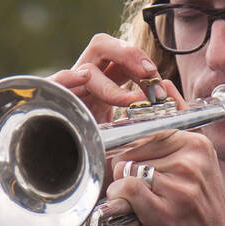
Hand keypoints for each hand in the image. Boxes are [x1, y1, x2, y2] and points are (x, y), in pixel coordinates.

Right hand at [50, 34, 166, 192]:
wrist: (63, 179)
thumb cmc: (97, 157)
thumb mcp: (125, 135)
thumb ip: (145, 118)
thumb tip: (174, 104)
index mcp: (103, 83)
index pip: (122, 57)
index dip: (141, 62)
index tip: (158, 81)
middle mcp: (84, 81)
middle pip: (104, 46)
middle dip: (129, 54)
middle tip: (149, 74)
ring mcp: (68, 90)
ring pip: (88, 64)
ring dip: (111, 79)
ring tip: (129, 101)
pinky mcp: (50, 101)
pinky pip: (58, 81)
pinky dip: (71, 78)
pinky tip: (84, 81)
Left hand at [105, 119, 224, 225]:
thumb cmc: (203, 218)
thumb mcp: (195, 173)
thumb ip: (165, 154)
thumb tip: (123, 141)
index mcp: (198, 146)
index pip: (147, 132)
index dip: (135, 152)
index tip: (139, 168)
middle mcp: (190, 162)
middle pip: (133, 152)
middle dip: (131, 172)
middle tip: (151, 194)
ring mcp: (177, 186)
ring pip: (126, 171)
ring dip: (126, 190)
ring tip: (151, 205)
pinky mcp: (163, 210)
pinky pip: (125, 188)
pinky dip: (121, 199)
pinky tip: (135, 211)